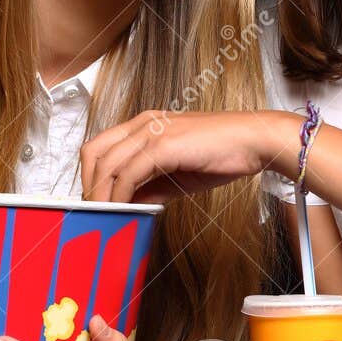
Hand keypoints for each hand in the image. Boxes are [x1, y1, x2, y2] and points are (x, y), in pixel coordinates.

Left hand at [80, 109, 299, 203]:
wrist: (252, 142)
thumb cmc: (222, 154)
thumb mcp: (177, 175)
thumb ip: (151, 188)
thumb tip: (131, 206)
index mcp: (145, 125)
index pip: (101, 147)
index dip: (91, 176)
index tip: (94, 201)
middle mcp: (143, 124)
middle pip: (94, 153)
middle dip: (88, 185)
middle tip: (92, 212)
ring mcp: (151, 132)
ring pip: (108, 165)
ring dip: (101, 195)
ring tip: (103, 217)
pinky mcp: (163, 145)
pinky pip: (129, 174)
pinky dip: (120, 195)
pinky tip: (123, 210)